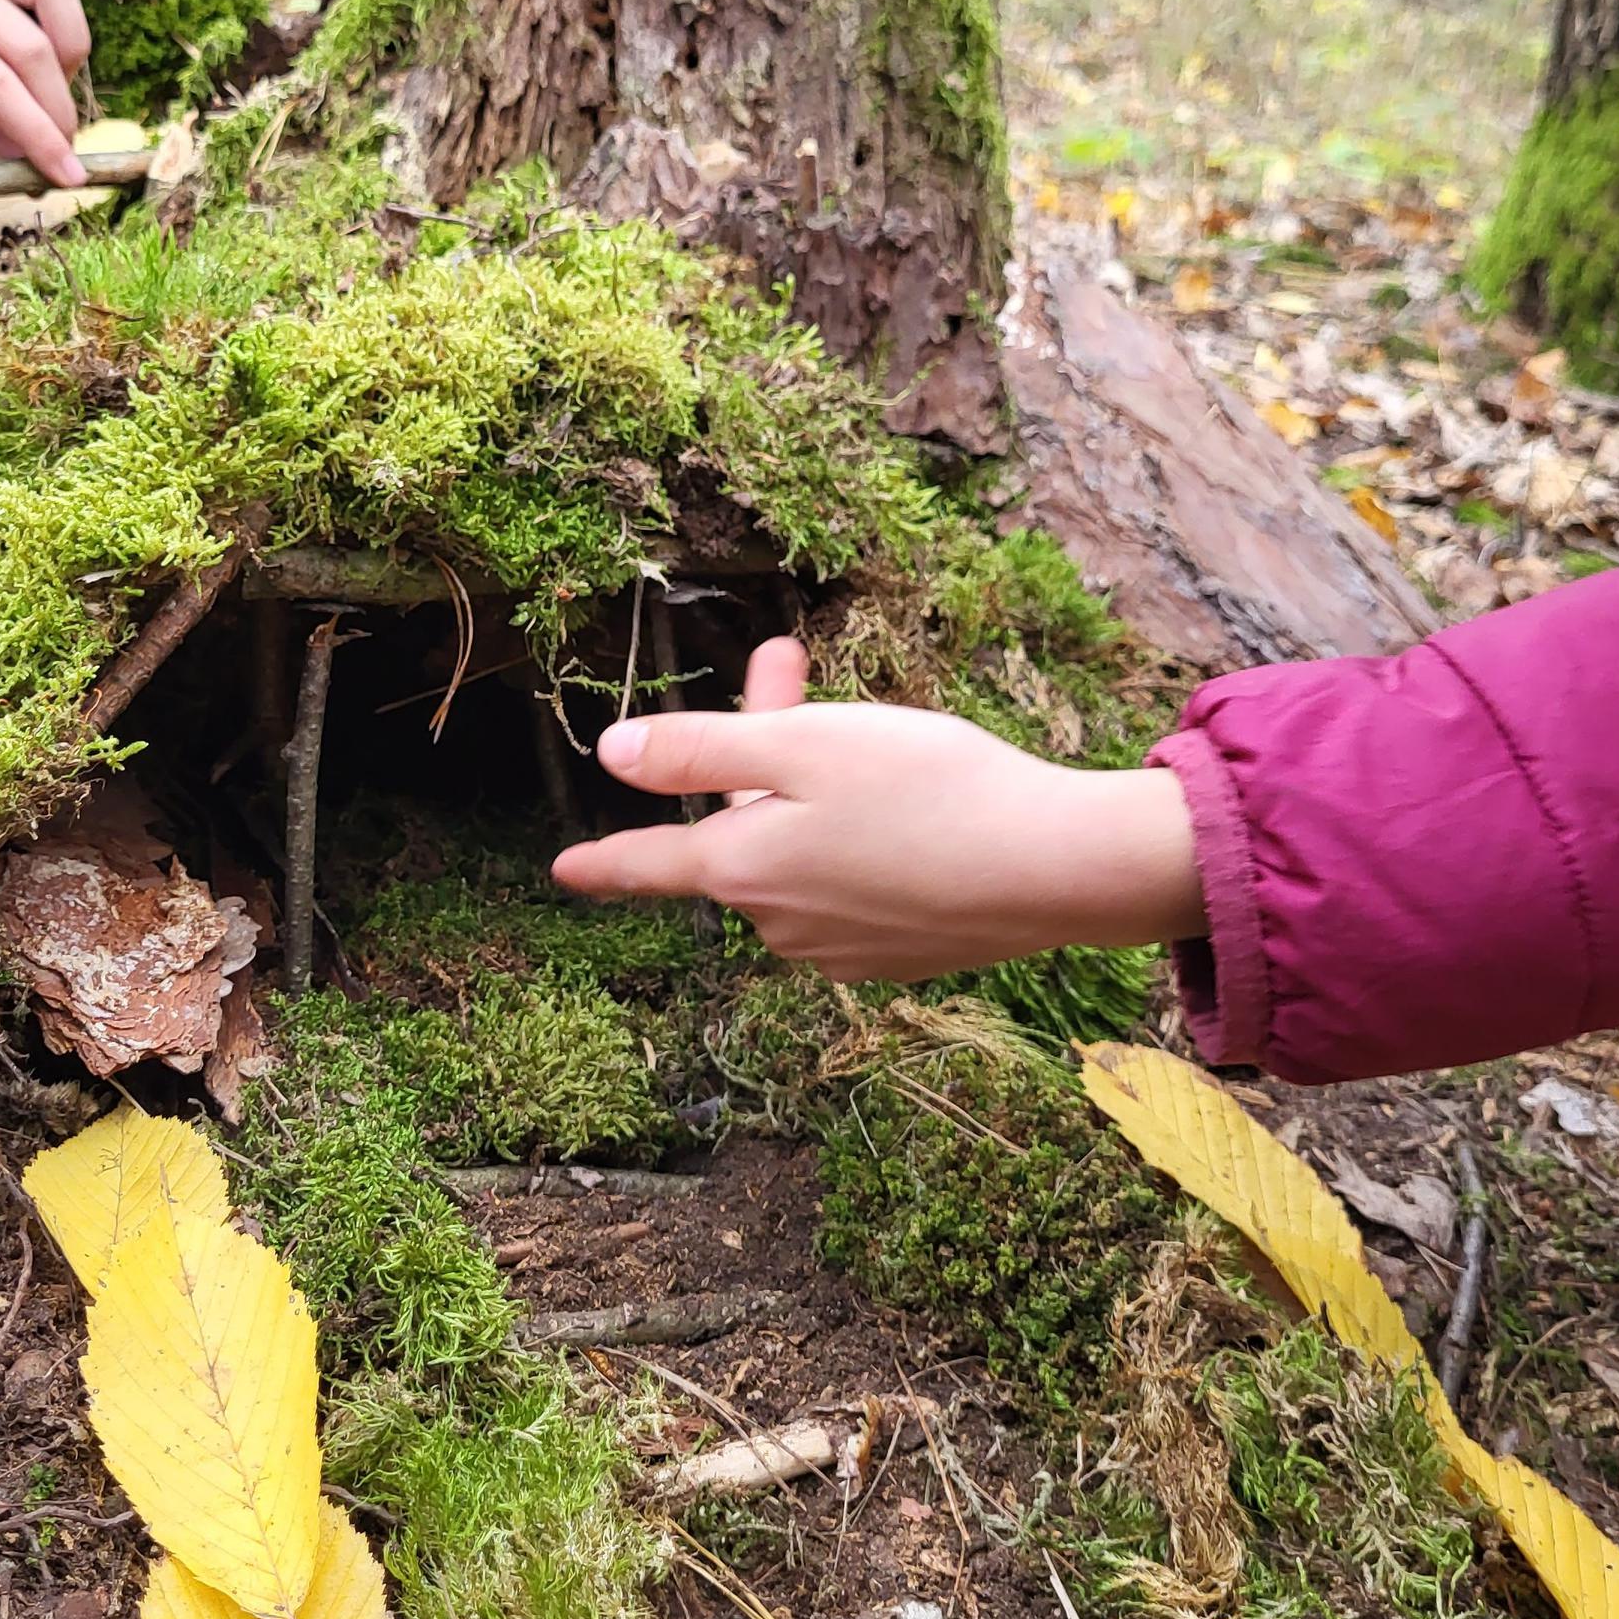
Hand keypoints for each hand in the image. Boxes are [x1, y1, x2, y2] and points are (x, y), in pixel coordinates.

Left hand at [0, 0, 92, 186]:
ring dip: (63, 78)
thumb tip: (25, 160)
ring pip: (50, 20)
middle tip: (64, 153)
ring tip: (49, 103)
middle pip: (30, 54)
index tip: (66, 177)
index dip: (35, 134)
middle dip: (56, 115)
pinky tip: (50, 61)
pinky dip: (66, 35)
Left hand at [549, 637, 1206, 981]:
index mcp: (744, 868)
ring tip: (870, 730)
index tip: (564, 873)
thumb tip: (611, 755)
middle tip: (789, 661)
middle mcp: (779, 923)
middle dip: (754, 754)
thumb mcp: (804, 744)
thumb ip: (698, 749)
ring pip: (795, 857)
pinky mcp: (896, 957)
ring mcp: (839, 948)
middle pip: (738, 831)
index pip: (650, 865)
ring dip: (809, 794)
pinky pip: (846, 891)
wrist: (1054, 870)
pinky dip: (856, 845)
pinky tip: (911, 808)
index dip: (605, 864)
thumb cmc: (930, 790)